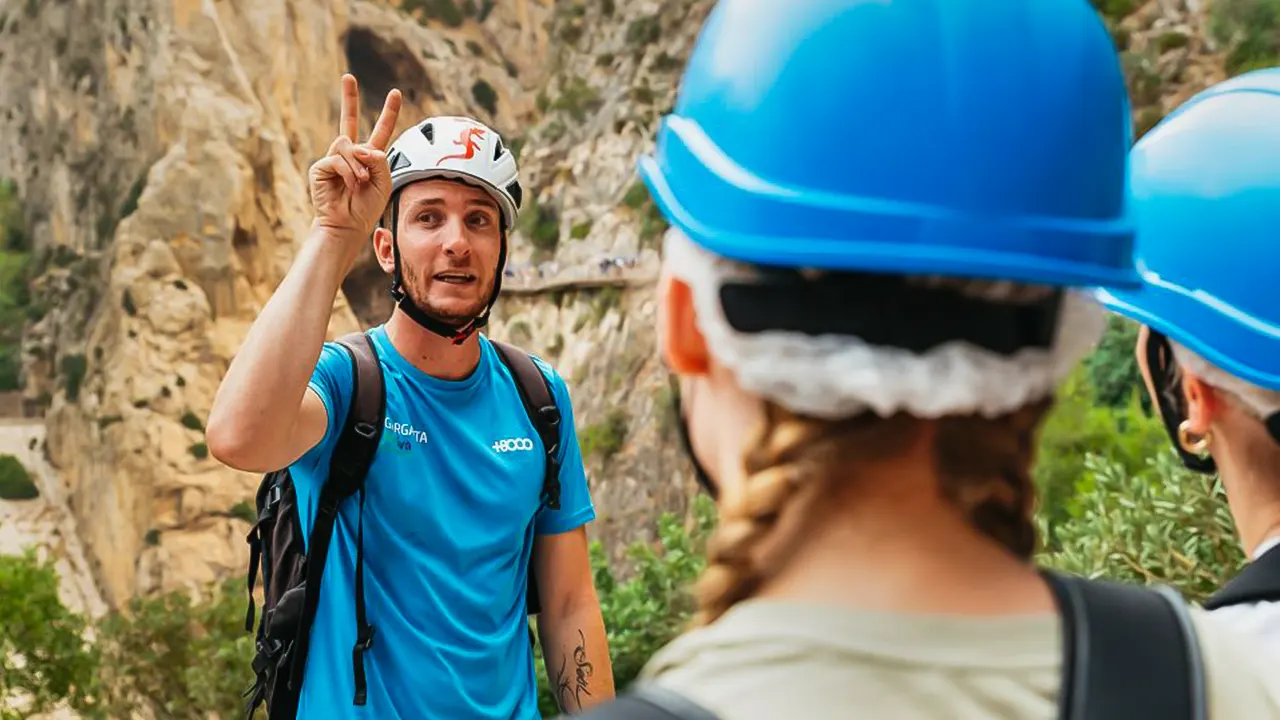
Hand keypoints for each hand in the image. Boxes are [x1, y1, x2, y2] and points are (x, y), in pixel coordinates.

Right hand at [309, 73, 402, 241]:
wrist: (348, 224)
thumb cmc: (366, 206)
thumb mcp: (384, 181)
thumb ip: (378, 159)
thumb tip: (357, 145)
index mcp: (369, 157)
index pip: (381, 131)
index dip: (389, 113)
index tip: (396, 93)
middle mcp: (350, 154)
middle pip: (349, 120)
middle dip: (349, 98)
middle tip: (348, 76)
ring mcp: (334, 158)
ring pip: (348, 145)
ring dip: (358, 166)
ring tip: (359, 183)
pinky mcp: (321, 166)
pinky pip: (338, 159)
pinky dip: (348, 173)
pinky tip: (348, 186)